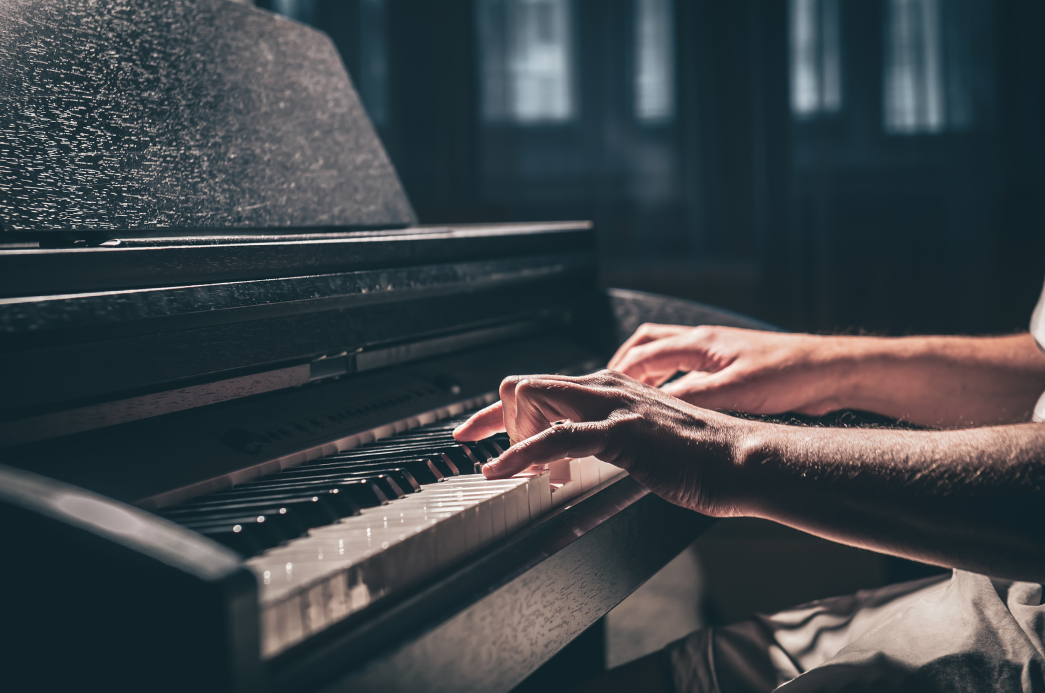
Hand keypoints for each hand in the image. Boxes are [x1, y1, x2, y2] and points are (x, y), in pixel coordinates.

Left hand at [452, 370, 757, 515]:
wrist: (742, 461)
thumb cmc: (698, 457)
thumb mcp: (640, 440)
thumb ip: (605, 440)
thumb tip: (569, 460)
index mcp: (610, 387)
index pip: (540, 387)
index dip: (498, 410)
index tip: (474, 432)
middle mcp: (607, 386)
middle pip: (525, 384)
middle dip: (493, 418)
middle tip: (491, 454)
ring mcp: (615, 406)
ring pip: (533, 398)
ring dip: (509, 435)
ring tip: (510, 470)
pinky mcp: (623, 432)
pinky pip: (556, 438)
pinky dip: (520, 454)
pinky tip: (504, 471)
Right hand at [608, 323, 850, 415]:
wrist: (829, 371)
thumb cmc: (789, 373)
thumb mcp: (735, 391)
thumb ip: (692, 399)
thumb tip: (654, 409)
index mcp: (700, 342)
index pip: (643, 355)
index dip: (617, 374)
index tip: (600, 393)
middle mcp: (703, 343)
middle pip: (647, 345)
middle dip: (623, 366)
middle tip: (608, 391)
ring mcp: (716, 354)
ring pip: (667, 357)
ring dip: (646, 374)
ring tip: (632, 400)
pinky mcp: (729, 369)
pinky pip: (686, 371)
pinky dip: (670, 384)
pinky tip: (672, 407)